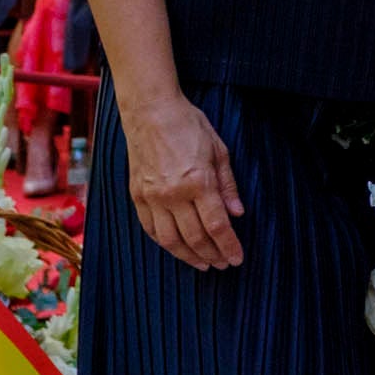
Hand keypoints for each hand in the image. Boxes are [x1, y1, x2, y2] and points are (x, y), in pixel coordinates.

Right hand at [124, 91, 246, 268]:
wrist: (150, 110)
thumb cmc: (188, 125)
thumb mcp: (218, 150)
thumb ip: (227, 186)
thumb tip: (237, 214)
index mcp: (198, 182)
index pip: (217, 226)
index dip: (229, 246)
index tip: (237, 259)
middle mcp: (173, 194)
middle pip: (195, 238)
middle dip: (212, 255)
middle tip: (223, 264)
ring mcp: (152, 197)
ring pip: (171, 240)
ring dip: (189, 257)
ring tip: (203, 263)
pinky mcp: (137, 195)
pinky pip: (151, 229)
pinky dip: (165, 244)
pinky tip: (177, 248)